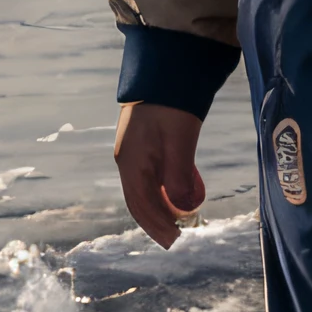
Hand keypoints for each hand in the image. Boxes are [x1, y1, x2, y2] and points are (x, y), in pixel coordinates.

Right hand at [114, 101, 206, 249]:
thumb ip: (179, 177)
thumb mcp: (179, 142)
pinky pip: (149, 178)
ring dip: (159, 208)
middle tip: (175, 238)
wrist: (164, 72)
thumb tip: (182, 209)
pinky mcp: (143, 146)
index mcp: (132, 164)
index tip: (174, 240)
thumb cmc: (171, 106)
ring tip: (178, 220)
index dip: (156, 225)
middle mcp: (128, 162)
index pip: (141, 205)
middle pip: (139, 201)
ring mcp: (134, 154)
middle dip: (156, 222)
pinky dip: (161, 192)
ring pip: (143, 190)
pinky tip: (175, 195)